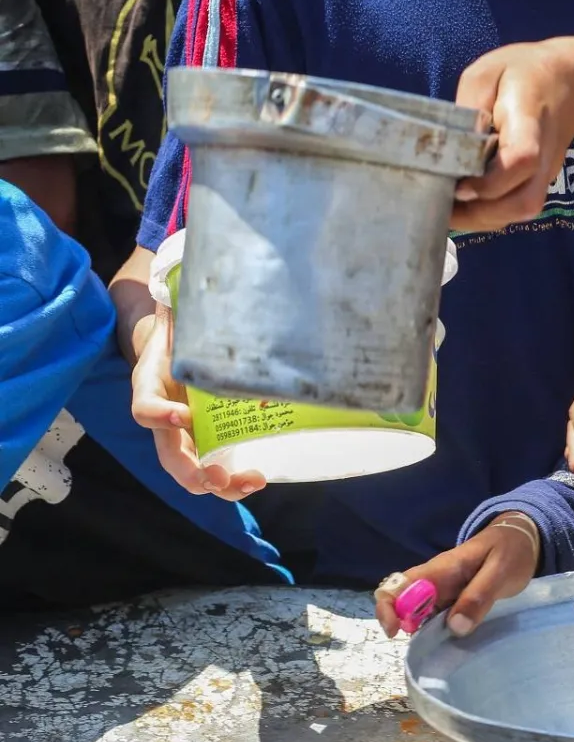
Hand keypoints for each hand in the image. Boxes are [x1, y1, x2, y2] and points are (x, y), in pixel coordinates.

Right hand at [130, 307, 263, 498]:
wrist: (178, 338)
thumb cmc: (181, 326)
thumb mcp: (181, 312)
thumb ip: (187, 300)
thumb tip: (202, 258)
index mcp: (152, 383)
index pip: (143, 406)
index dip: (158, 415)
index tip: (180, 416)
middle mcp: (164, 414)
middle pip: (167, 453)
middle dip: (191, 469)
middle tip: (217, 473)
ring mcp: (184, 432)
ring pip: (192, 469)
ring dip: (218, 483)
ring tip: (250, 481)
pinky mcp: (207, 438)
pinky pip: (215, 464)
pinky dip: (234, 478)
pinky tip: (261, 476)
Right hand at [373, 513, 540, 637]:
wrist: (522, 540)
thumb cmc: (510, 551)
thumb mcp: (500, 571)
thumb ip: (479, 596)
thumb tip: (455, 627)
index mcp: (441, 569)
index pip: (399, 584)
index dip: (389, 608)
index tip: (397, 631)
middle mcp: (434, 580)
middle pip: (400, 601)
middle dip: (401, 624)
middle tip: (427, 645)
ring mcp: (442, 591)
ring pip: (416, 612)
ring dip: (419, 630)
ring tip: (440, 648)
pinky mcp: (453, 601)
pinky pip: (434, 616)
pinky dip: (435, 630)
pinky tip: (450, 642)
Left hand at [452, 42, 573, 231]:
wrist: (569, 85)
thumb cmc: (522, 75)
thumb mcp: (486, 75)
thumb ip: (467, 109)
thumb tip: (449, 146)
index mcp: (530, 123)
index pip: (521, 160)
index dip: (490, 181)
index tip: (458, 186)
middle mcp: (544, 157)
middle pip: (523, 202)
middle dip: (479, 213)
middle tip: (440, 205)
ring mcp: (544, 176)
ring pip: (519, 213)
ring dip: (480, 219)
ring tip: (445, 208)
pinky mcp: (537, 184)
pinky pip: (514, 211)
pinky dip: (486, 217)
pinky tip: (461, 206)